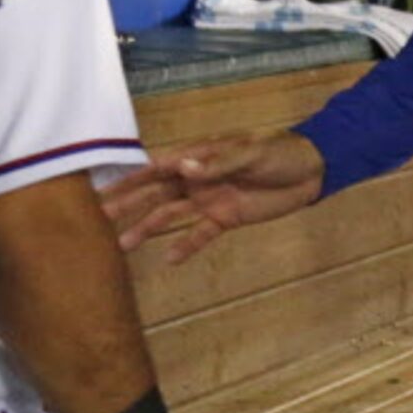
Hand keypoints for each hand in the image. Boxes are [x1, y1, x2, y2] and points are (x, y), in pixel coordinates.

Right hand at [102, 131, 327, 262]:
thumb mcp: (252, 153)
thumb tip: (183, 166)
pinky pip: (200, 234)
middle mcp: (197, 178)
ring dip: (147, 229)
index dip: (130, 177)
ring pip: (170, 216)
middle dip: (127, 205)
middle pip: (155, 194)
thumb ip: (217, 163)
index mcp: (199, 156)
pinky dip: (185, 246)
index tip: (101, 189)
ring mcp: (209, 199)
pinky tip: (168, 260)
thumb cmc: (281, 152)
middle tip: (97, 219)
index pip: (157, 168)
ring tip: (122, 245)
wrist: (314, 170)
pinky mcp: (226, 218)